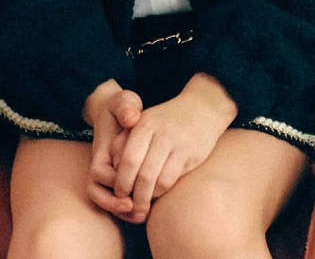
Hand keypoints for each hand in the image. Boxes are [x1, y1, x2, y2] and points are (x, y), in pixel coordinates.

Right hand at [86, 87, 144, 220]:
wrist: (121, 111)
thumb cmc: (123, 106)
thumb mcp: (124, 101)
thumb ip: (126, 106)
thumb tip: (131, 119)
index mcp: (101, 149)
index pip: (99, 172)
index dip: (113, 181)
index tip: (128, 188)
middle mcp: (101, 164)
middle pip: (97, 193)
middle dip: (114, 205)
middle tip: (136, 209)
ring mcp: (107, 174)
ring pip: (105, 201)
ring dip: (121, 212)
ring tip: (142, 216)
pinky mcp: (117, 179)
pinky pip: (116, 201)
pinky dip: (127, 210)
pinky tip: (145, 212)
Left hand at [109, 92, 227, 223]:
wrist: (201, 108)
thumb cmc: (165, 121)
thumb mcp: (143, 123)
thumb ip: (124, 141)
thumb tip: (113, 167)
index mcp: (144, 125)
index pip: (127, 159)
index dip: (121, 181)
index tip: (118, 194)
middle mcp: (160, 133)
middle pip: (142, 174)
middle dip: (133, 196)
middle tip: (130, 207)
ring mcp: (177, 144)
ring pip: (157, 181)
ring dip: (147, 198)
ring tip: (142, 205)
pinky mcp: (191, 155)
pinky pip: (171, 180)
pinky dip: (161, 192)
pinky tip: (158, 193)